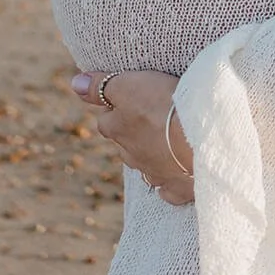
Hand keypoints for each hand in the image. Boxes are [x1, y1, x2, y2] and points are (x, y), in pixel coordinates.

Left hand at [71, 68, 194, 205]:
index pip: (106, 121)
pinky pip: (169, 190)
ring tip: (164, 142)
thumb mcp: (129, 86)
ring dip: (150, 156)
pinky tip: (172, 178)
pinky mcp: (178, 187)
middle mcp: (132, 156)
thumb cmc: (163, 107)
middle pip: (125, 146)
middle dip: (132, 135)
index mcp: (118, 131)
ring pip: (145, 167)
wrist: (199, 139)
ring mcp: (155, 174)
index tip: (126, 99)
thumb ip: (101, 86)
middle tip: (149, 118)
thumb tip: (75, 84)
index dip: (114, 110)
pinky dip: (168, 184)